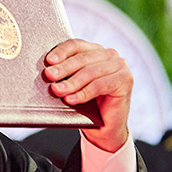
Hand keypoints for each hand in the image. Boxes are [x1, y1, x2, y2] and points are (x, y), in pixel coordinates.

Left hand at [45, 38, 131, 152]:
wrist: (104, 127)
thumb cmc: (86, 104)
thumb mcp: (72, 86)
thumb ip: (64, 75)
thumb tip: (46, 73)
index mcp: (94, 50)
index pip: (76, 45)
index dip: (62, 51)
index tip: (49, 61)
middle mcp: (109, 55)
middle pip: (82, 58)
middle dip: (63, 68)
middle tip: (49, 76)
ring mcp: (119, 66)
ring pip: (90, 72)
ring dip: (71, 82)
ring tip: (57, 90)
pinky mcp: (125, 80)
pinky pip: (100, 85)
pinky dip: (83, 93)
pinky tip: (71, 99)